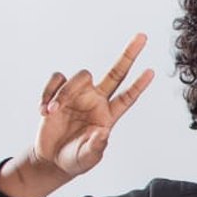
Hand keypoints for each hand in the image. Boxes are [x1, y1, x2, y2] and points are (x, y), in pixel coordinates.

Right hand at [0, 33, 153, 196]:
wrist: (52, 158)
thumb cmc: (75, 159)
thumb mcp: (88, 158)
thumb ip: (96, 147)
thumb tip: (103, 133)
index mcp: (108, 115)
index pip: (128, 97)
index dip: (139, 85)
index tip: (152, 72)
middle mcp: (96, 100)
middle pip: (116, 72)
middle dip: (129, 55)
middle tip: (143, 36)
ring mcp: (78, 95)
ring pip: (80, 76)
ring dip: (63, 92)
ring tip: (52, 111)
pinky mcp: (58, 93)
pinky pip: (57, 79)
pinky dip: (48, 92)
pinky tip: (44, 110)